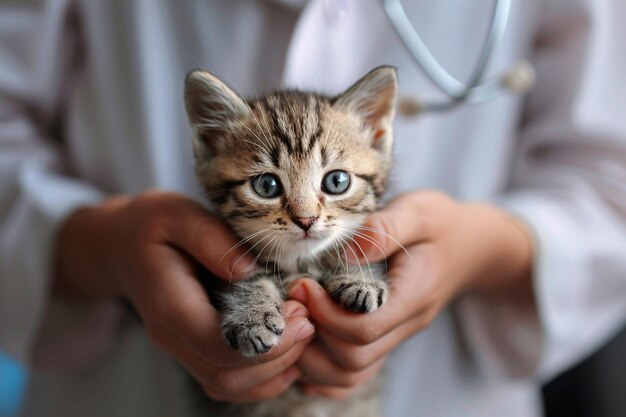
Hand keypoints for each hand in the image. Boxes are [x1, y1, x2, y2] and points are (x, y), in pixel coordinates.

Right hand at [54, 191, 314, 401]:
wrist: (121, 247)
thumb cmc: (153, 226)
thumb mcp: (177, 215)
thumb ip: (211, 238)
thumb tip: (249, 270)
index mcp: (169, 304)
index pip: (219, 345)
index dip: (266, 340)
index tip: (300, 313)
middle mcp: (172, 336)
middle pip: (227, 374)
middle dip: (278, 356)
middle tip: (308, 321)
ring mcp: (181, 348)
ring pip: (228, 386)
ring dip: (274, 370)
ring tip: (302, 334)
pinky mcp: (193, 350)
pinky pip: (227, 383)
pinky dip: (263, 378)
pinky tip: (287, 351)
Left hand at [290, 191, 532, 397]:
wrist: (471, 247)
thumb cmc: (442, 225)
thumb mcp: (420, 212)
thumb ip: (386, 228)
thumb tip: (347, 252)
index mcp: (412, 297)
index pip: (364, 329)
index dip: (326, 314)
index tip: (305, 285)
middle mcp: (404, 325)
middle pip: (353, 359)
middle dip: (314, 334)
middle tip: (294, 300)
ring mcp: (396, 335)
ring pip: (350, 374)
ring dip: (314, 356)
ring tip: (296, 319)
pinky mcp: (386, 336)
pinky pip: (355, 374)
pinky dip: (325, 370)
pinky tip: (307, 346)